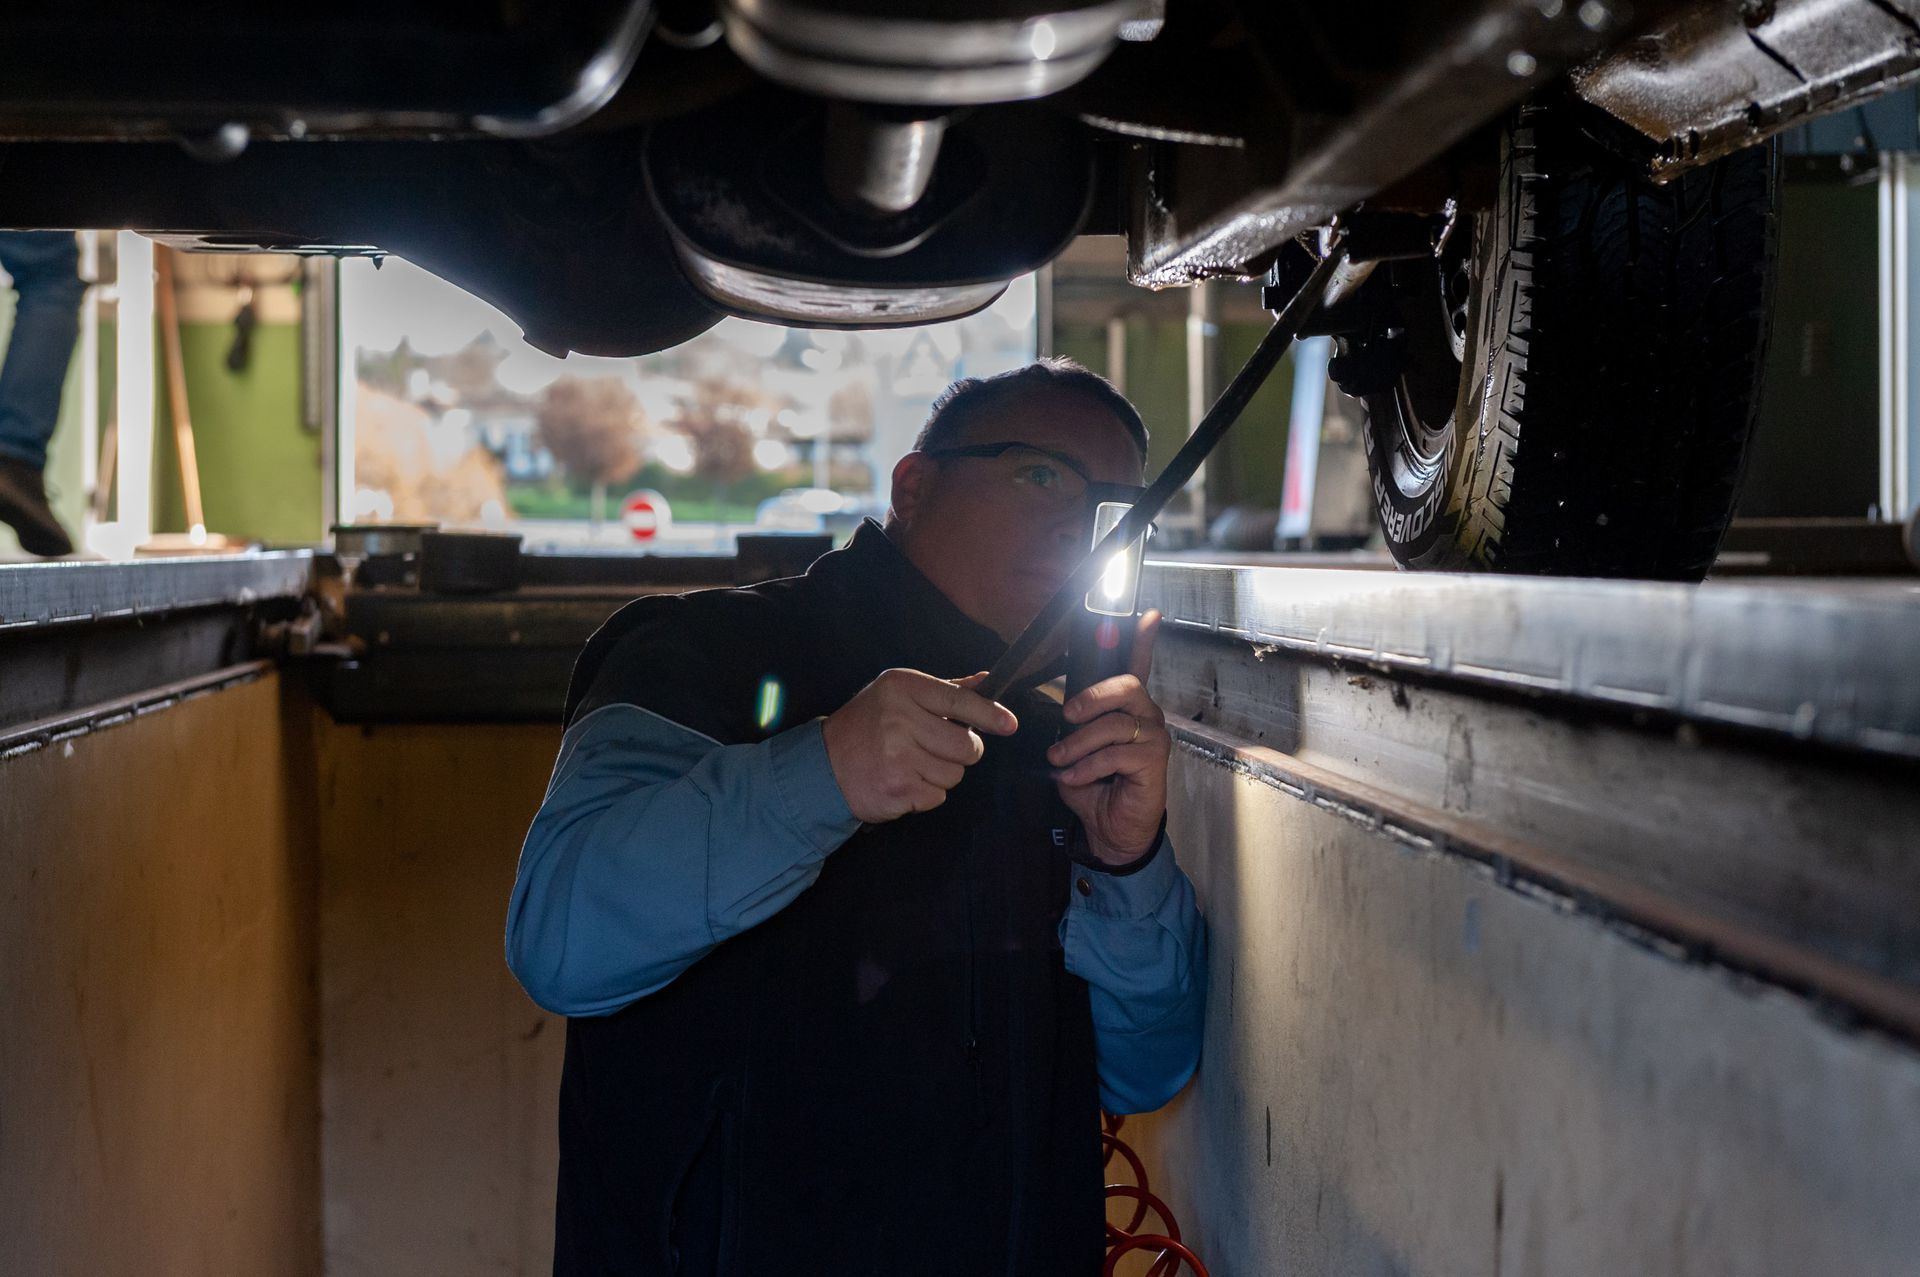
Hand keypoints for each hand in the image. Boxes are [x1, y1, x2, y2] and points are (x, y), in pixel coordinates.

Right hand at [823, 669, 1018, 822]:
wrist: (824, 765)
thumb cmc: (867, 726)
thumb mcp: (898, 695)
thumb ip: (945, 690)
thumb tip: (986, 682)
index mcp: (903, 687)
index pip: (959, 700)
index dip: (990, 714)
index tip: (1010, 724)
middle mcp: (900, 718)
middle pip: (966, 746)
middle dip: (962, 753)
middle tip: (938, 750)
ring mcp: (898, 755)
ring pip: (954, 774)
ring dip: (941, 775)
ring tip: (913, 765)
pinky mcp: (897, 788)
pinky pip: (938, 797)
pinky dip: (926, 794)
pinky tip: (904, 781)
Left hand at [1048, 611, 1167, 867]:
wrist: (1111, 829)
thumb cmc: (1095, 785)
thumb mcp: (1075, 748)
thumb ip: (1073, 724)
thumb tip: (1060, 707)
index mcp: (1127, 707)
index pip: (1138, 665)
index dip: (1143, 638)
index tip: (1148, 613)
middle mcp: (1146, 715)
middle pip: (1127, 685)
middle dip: (1092, 696)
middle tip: (1066, 714)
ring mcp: (1153, 738)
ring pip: (1114, 724)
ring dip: (1078, 743)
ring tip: (1059, 760)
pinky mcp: (1153, 763)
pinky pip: (1115, 754)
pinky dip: (1086, 767)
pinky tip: (1072, 778)